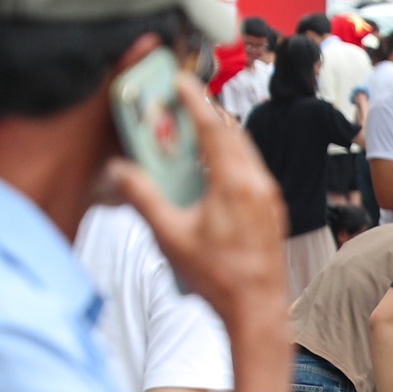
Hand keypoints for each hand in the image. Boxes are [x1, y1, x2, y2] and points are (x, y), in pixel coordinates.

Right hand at [110, 72, 287, 324]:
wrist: (258, 309)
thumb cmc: (218, 277)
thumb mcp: (170, 236)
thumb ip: (143, 198)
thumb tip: (119, 171)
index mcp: (234, 184)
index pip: (213, 128)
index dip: (194, 101)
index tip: (181, 82)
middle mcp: (257, 185)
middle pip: (232, 135)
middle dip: (207, 115)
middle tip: (183, 103)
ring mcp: (269, 199)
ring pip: (245, 153)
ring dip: (220, 138)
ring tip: (194, 133)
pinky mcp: (273, 212)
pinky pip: (252, 172)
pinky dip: (231, 161)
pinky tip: (213, 171)